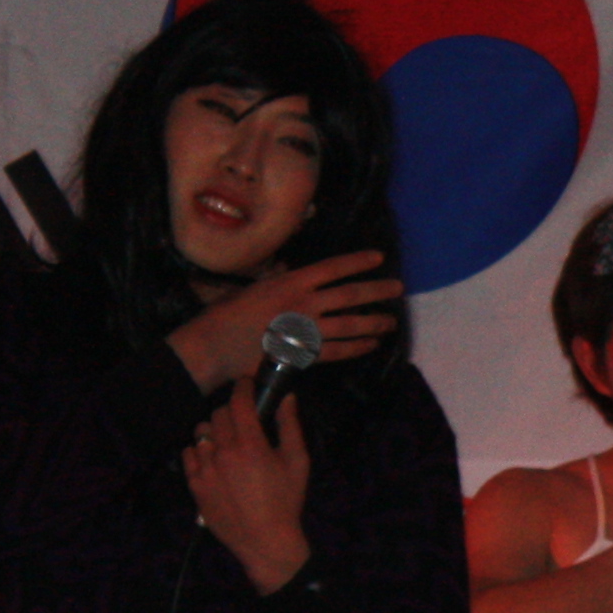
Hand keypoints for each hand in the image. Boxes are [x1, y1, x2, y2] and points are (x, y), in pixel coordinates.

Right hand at [167, 248, 401, 393]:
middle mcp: (303, 304)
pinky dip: (357, 347)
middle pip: (349, 296)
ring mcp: (305, 331)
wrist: (214, 346)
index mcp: (290, 282)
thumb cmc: (228, 314)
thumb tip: (289, 271)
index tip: (378, 257)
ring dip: (374, 322)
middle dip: (377, 291)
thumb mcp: (254, 286)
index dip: (357, 262)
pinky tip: (372, 344)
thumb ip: (277, 279)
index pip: (332, 268)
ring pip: (350, 325)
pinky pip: (338, 351)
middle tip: (398, 289)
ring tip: (391, 322)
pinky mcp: (304, 355)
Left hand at [183, 391, 314, 593]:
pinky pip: (189, 454)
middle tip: (242, 419)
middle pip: (218, 414)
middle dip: (230, 410)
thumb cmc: (286, 501)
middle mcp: (224, 452)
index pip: (239, 402)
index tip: (246, 384)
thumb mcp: (297, 462)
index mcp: (250, 444)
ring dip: (213, 430)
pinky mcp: (195, 484)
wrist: (265, 540)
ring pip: (201, 432)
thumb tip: (287, 397)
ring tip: (225, 440)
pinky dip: (199, 451)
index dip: (242, 387)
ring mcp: (206, 468)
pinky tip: (212, 459)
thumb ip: (290, 426)